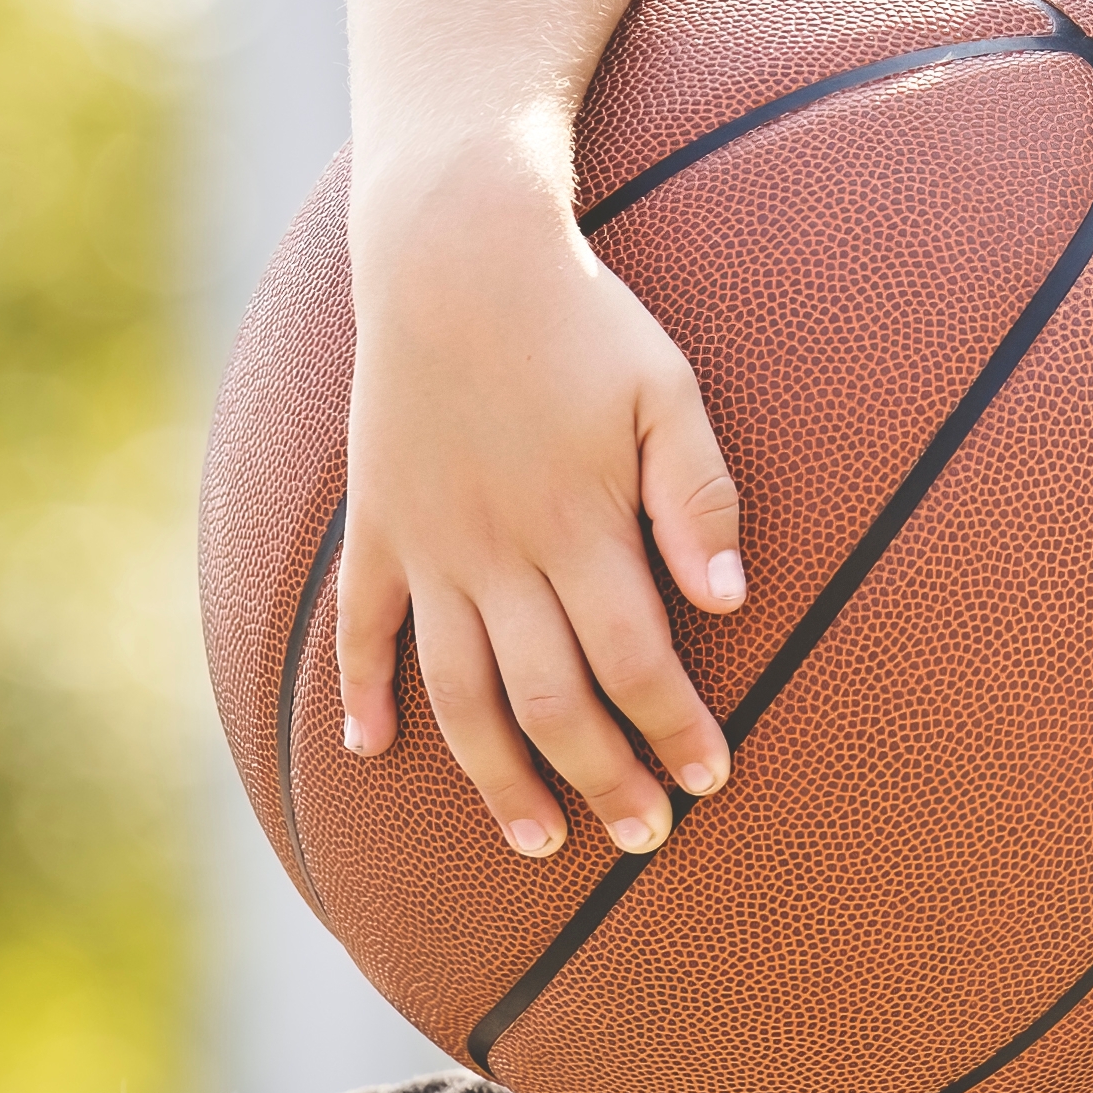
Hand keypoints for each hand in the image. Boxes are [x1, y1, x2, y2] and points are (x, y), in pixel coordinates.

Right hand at [336, 149, 744, 855]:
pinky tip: (371, 750)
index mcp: (580, 524)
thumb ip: (699, 496)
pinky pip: (361, 626)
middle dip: (600, 779)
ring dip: (497, 775)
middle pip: (550, 699)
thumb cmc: (580, 320)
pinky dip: (360, 692)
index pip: (635, 660)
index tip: (708, 782)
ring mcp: (431, 545)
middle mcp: (500, 552)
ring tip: (535, 839)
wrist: (456, 252)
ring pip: (459, 692)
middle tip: (642, 840)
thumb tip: (731, 604)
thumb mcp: (665, 389)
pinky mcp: (379, 525)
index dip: (672, 729)